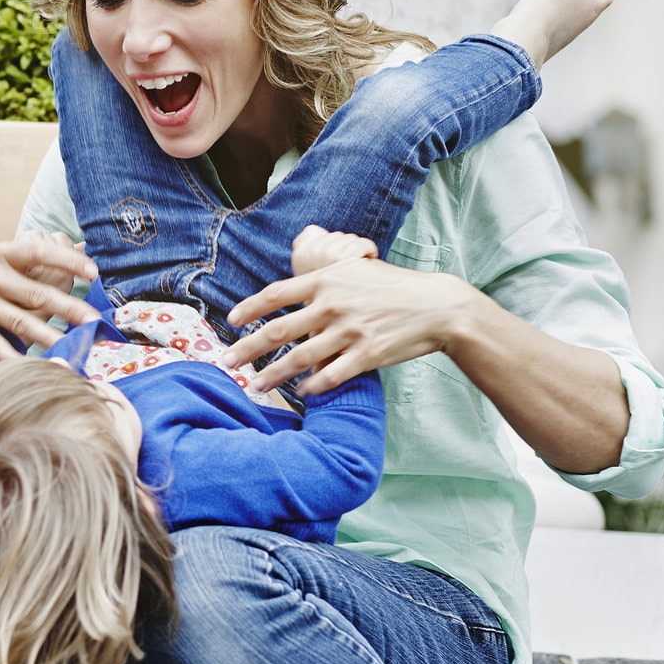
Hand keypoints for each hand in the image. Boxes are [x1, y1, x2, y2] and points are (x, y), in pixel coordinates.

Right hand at [0, 231, 100, 360]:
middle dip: (67, 308)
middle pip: (34, 294)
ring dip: (48, 336)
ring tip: (72, 346)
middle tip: (93, 320)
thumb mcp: (1, 253)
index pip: (38, 252)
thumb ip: (35, 255)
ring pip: (19, 322)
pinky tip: (34, 365)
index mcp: (2, 253)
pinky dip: (13, 355)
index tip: (93, 272)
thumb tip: (81, 247)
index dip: (66, 261)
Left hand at [220, 257, 474, 394]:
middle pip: (279, 330)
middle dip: (248, 349)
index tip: (231, 321)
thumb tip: (292, 287)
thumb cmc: (393, 287)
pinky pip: (332, 375)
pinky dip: (313, 386)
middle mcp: (333, 305)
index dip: (250, 308)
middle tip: (226, 363)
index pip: (276, 295)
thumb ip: (323, 279)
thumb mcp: (355, 270)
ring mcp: (350, 331)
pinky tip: (300, 393)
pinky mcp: (368, 354)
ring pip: (300, 358)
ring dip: (273, 374)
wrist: (437, 306)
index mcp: (326, 281)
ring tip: (255, 386)